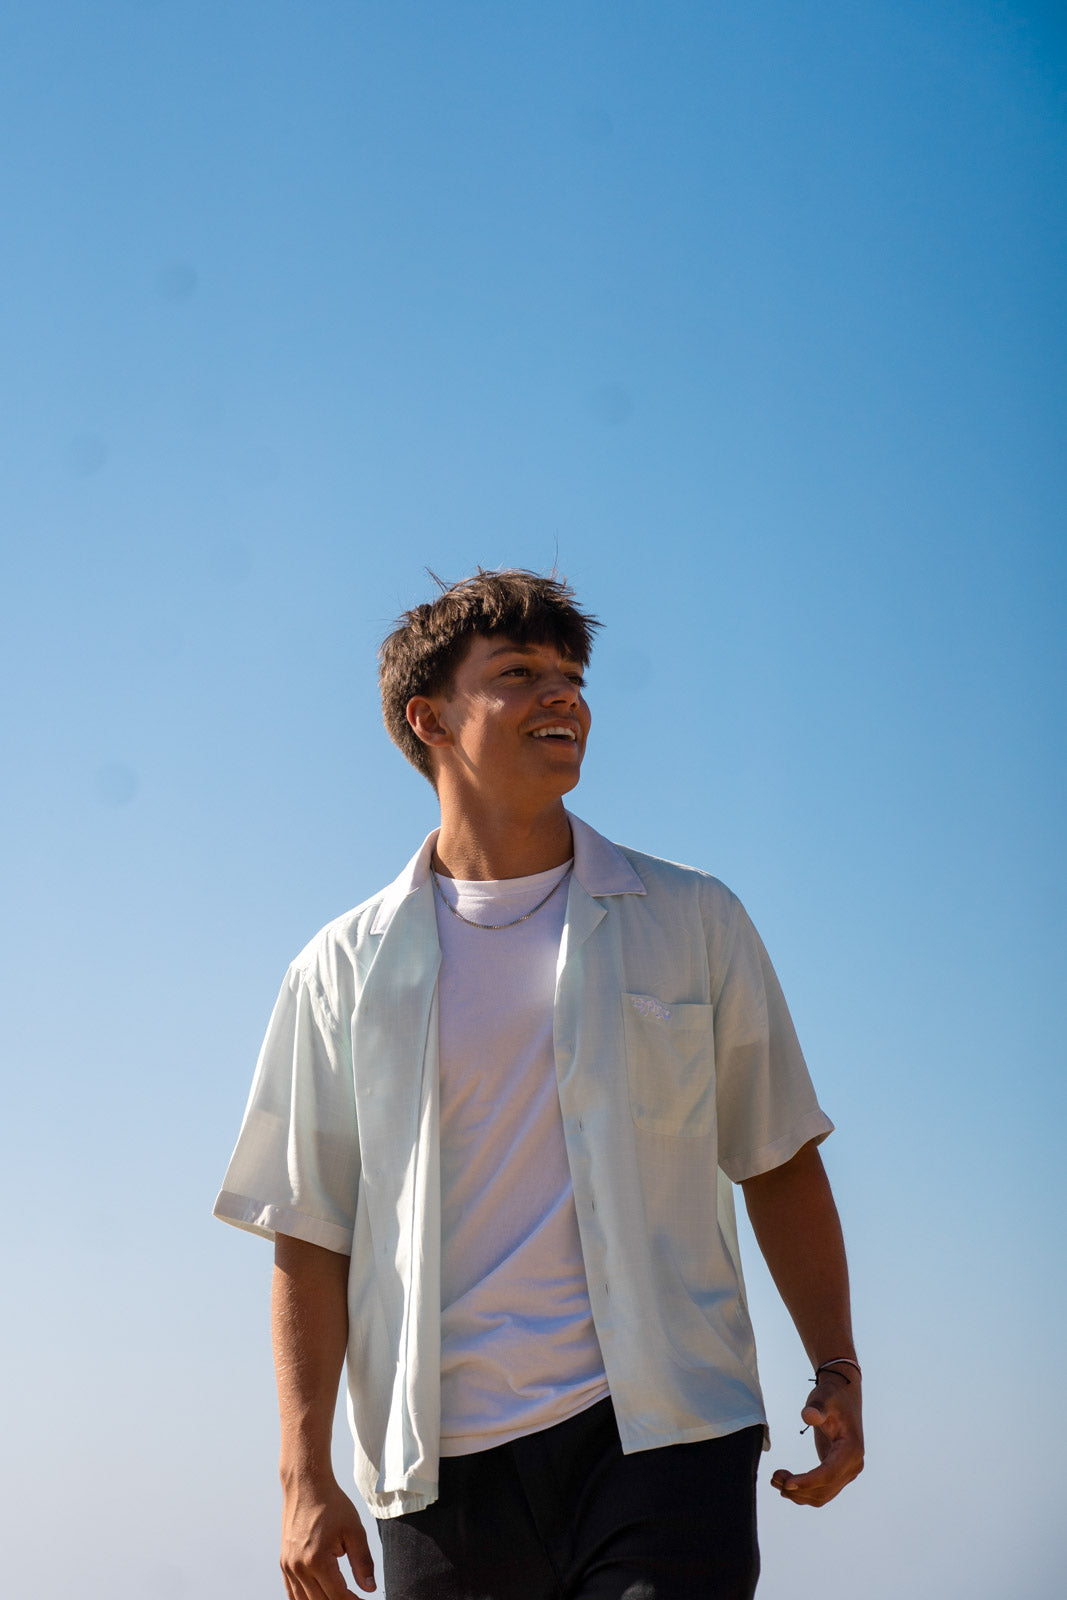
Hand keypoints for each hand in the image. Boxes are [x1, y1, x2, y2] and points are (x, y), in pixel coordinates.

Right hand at [280, 1476, 375, 1597]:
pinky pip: (292, 1592)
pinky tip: (319, 1597)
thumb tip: (369, 1588)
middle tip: (354, 1599)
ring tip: (339, 1597)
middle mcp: (299, 1567)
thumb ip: (362, 1561)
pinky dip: (305, 1599)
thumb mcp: (354, 1530)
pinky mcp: (284, 1562)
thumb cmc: (331, 1504)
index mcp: (317, 1560)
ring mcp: (288, 1566)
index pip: (338, 1596)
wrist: (305, 1485)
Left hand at [769, 1370, 863, 1507]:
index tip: (787, 1482)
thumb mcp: (823, 1398)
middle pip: (825, 1489)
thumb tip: (808, 1416)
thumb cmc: (831, 1397)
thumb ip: (816, 1408)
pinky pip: (821, 1491)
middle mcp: (853, 1466)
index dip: (808, 1481)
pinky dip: (803, 1492)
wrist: (842, 1396)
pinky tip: (786, 1484)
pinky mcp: (837, 1473)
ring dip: (798, 1494)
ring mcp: (847, 1472)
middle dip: (798, 1488)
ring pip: (822, 1495)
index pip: (829, 1473)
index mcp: (852, 1449)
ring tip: (775, 1480)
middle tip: (774, 1478)